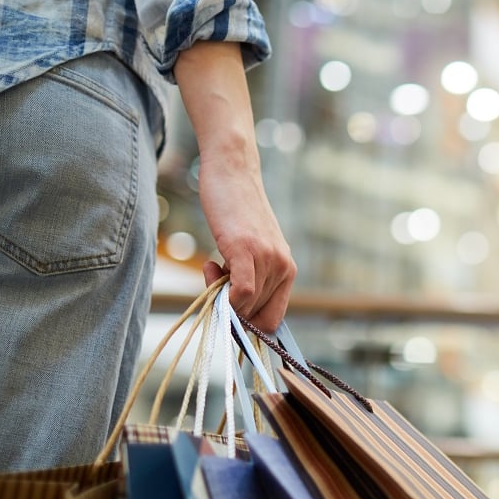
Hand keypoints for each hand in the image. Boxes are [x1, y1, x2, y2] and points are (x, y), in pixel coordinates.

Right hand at [198, 155, 295, 332]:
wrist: (233, 172)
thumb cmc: (236, 212)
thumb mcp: (251, 250)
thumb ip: (250, 277)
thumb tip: (233, 311)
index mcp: (288, 271)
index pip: (273, 320)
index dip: (248, 326)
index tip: (227, 312)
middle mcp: (284, 267)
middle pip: (255, 315)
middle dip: (230, 308)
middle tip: (213, 276)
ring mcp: (268, 259)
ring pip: (246, 305)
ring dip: (220, 295)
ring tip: (212, 266)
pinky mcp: (247, 249)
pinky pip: (242, 292)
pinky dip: (225, 296)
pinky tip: (211, 269)